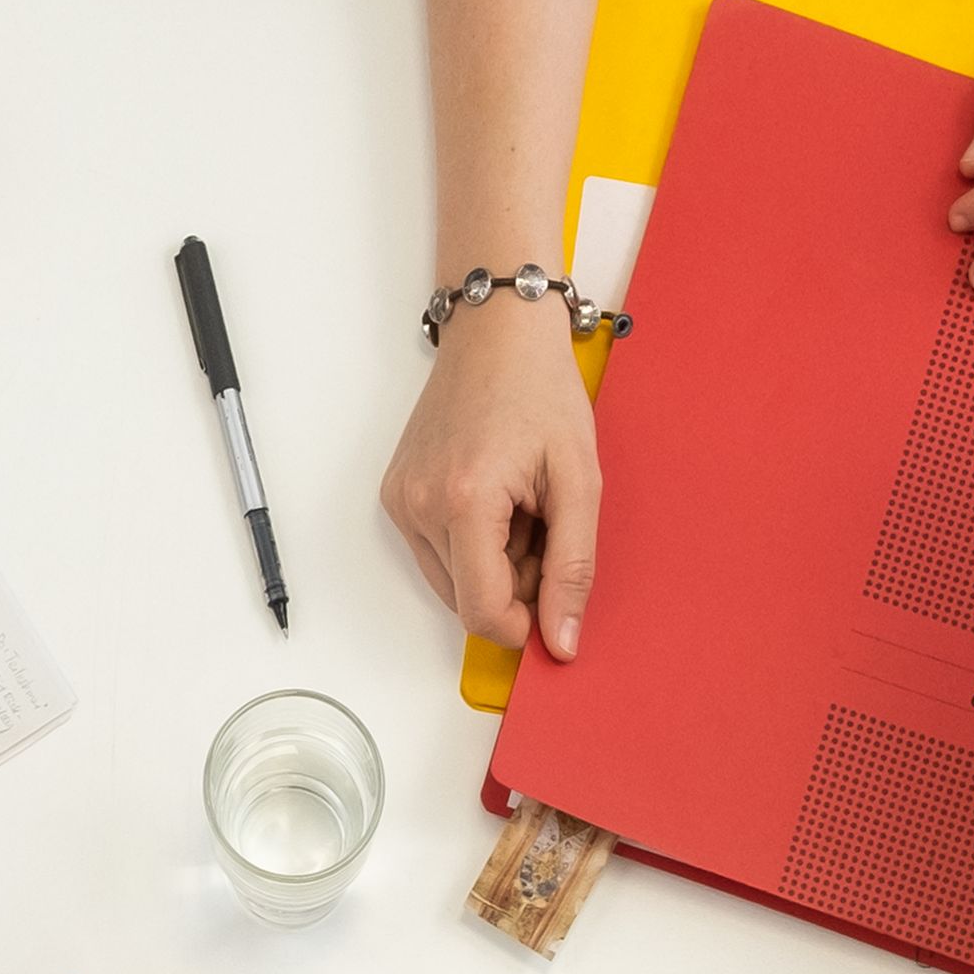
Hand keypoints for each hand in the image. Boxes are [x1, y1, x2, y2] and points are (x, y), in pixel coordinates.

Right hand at [379, 304, 600, 656]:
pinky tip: (494, 499)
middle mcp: (418, 506)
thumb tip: (562, 642)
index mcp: (464, 501)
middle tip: (543, 523)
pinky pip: (436, 552)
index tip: (554, 596)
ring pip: (452, 582)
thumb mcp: (579, 481)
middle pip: (468, 601)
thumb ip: (573, 568)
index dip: (525, 624)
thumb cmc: (540, 389)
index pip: (482, 613)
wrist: (497, 331)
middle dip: (515, 584)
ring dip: (494, 565)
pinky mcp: (395, 495)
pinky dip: (472, 542)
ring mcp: (400, 500)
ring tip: (519, 507)